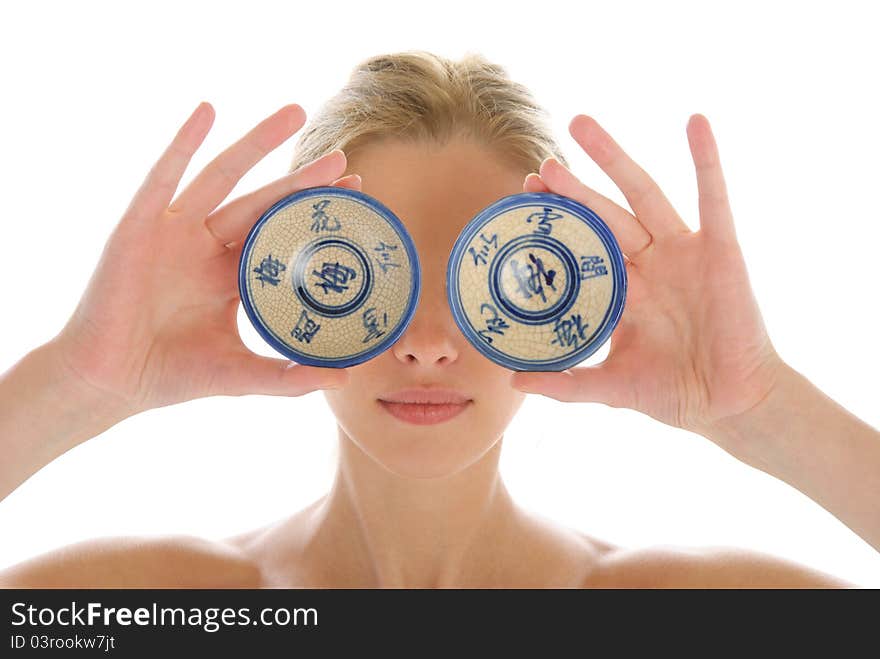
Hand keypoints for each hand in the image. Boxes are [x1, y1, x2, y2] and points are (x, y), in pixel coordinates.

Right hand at [51, 102, 356, 417]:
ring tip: (294, 113)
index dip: (315, 216)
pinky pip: (164, 176)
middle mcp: (208, 247)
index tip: (356, 197)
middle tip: (343, 159)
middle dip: (302, 181)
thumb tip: (345, 381)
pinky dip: (183, 142)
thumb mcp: (243, 375)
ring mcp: (175, 231)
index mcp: (234, 276)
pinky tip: (208, 111)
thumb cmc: (173, 375)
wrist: (110, 382)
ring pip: (222, 176)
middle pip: (263, 202)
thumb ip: (291, 378)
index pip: (283, 236)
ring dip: (257, 143)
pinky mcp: (140, 225)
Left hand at [512, 114, 786, 437]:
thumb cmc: (673, 392)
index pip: (582, 246)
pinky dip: (706, 160)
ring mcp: (682, 253)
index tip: (524, 198)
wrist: (730, 405)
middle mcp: (648, 264)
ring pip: (643, 194)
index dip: (556, 223)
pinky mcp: (720, 250)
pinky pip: (713, 198)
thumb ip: (565, 383)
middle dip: (573, 189)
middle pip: (604, 213)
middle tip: (543, 163)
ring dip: (614, 158)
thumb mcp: (610, 386)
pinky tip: (695, 123)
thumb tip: (513, 380)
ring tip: (581, 125)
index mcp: (621, 290)